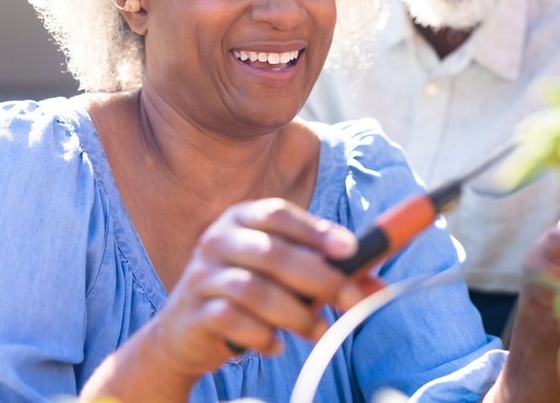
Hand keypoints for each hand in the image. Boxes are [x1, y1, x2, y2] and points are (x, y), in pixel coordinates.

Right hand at [81, 198, 369, 400]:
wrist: (182, 334)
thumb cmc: (245, 295)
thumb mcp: (282, 276)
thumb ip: (324, 273)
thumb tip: (377, 285)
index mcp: (241, 219)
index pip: (279, 214)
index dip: (316, 231)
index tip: (350, 250)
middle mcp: (217, 240)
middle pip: (273, 253)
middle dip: (321, 280)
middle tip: (352, 303)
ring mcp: (202, 275)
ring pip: (255, 290)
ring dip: (296, 315)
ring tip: (319, 333)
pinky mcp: (193, 313)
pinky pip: (233, 322)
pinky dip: (262, 336)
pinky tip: (275, 345)